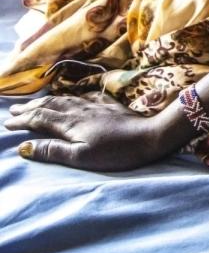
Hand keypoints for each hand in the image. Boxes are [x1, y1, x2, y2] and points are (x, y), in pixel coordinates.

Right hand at [5, 95, 173, 170]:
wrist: (151, 136)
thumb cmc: (116, 151)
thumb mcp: (81, 157)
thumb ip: (52, 150)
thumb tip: (24, 147)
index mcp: (70, 123)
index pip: (39, 119)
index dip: (22, 120)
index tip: (8, 122)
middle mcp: (80, 110)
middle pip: (50, 106)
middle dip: (30, 107)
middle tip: (15, 109)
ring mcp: (97, 106)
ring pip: (66, 100)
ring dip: (48, 101)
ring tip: (37, 102)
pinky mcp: (111, 106)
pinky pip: (87, 97)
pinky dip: (74, 96)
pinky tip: (75, 96)